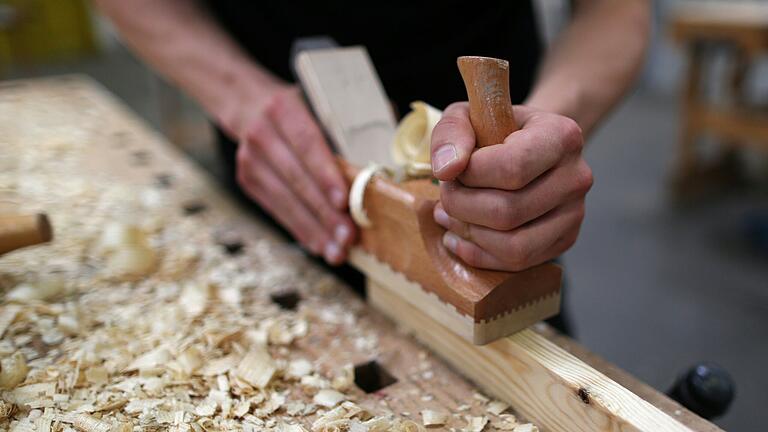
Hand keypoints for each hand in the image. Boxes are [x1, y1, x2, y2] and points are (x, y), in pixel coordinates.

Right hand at [225, 83, 355, 264]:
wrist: (251, 105)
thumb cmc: (304, 107)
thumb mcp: (324, 102)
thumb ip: (354, 123)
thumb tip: (396, 151)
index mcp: (283, 108)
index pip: (307, 144)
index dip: (325, 175)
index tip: (344, 202)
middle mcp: (261, 133)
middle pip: (297, 178)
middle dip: (324, 212)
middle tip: (349, 237)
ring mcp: (250, 159)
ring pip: (285, 201)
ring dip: (314, 229)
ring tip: (338, 251)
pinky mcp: (247, 180)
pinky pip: (278, 210)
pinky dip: (301, 230)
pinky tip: (320, 245)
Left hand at [430, 102, 592, 270]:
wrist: (530, 145)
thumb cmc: (497, 128)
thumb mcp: (469, 115)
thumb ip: (452, 132)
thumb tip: (446, 170)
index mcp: (562, 136)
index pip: (512, 167)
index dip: (470, 174)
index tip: (454, 168)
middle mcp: (577, 177)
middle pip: (508, 212)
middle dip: (462, 206)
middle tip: (445, 193)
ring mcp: (575, 213)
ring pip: (514, 245)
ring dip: (468, 233)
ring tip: (447, 214)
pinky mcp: (564, 240)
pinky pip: (518, 263)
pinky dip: (479, 255)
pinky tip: (458, 236)